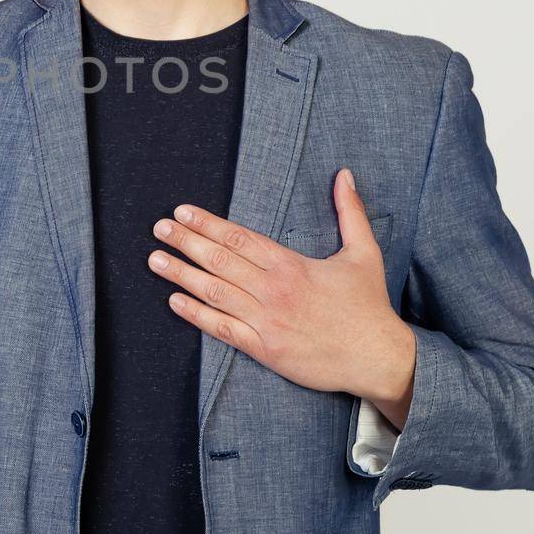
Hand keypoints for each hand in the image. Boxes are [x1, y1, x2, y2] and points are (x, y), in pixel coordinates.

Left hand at [146, 168, 415, 411]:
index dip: (207, 223)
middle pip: (220, 261)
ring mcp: (267, 321)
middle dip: (185, 242)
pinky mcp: (265, 350)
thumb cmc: (369, 306)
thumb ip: (350, 212)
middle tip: (158, 228)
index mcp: (292, 265)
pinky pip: (223, 330)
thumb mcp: (364, 253)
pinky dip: (196, 315)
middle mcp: (274, 291)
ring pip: (214, 293)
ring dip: (181, 274)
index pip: (239, 238)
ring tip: (154, 260)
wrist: (378, 358)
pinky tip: (175, 301)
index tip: (182, 212)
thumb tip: (343, 174)